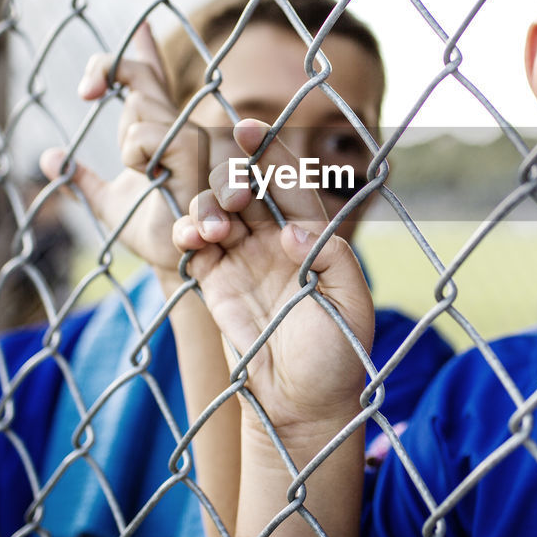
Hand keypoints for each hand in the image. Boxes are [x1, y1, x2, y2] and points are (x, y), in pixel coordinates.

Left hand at [40, 21, 211, 273]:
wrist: (181, 263)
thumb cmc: (157, 234)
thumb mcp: (109, 204)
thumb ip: (83, 179)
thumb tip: (51, 157)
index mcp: (163, 130)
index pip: (149, 76)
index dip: (129, 56)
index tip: (111, 60)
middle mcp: (182, 124)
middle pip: (136, 74)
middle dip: (107, 71)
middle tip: (87, 91)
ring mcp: (191, 134)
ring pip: (136, 106)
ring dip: (126, 140)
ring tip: (147, 174)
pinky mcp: (194, 151)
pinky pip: (144, 135)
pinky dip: (137, 154)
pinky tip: (153, 176)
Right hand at [174, 119, 373, 436]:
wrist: (300, 408)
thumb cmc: (336, 357)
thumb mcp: (350, 306)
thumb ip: (330, 260)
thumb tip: (292, 230)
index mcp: (314, 235)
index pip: (290, 179)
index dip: (270, 150)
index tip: (247, 128)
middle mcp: (276, 238)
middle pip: (247, 185)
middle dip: (233, 176)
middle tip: (233, 198)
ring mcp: (242, 257)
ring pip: (215, 208)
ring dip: (207, 206)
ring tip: (212, 229)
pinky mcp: (213, 281)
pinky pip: (193, 245)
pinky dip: (186, 233)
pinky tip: (189, 239)